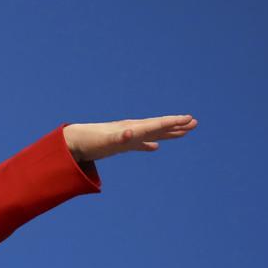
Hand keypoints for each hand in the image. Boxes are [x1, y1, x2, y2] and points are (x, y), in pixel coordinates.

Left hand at [63, 115, 197, 162]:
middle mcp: (131, 129)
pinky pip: (140, 143)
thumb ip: (120, 138)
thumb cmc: (91, 141)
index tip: (190, 119)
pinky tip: (155, 147)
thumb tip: (132, 134)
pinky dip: (149, 144)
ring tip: (183, 132)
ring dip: (167, 132)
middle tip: (194, 122)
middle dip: (175, 125)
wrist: (73, 141)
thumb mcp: (107, 141)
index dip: (173, 122)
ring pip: (151, 133)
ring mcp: (126, 135)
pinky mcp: (120, 143)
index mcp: (132, 129)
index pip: (157, 124)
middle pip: (158, 126)